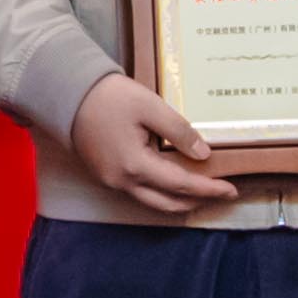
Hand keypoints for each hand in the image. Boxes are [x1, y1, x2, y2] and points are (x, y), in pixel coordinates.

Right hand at [69, 70, 236, 215]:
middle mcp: (122, 181)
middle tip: (220, 193)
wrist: (67, 94)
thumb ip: (179, 131)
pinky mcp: (105, 175)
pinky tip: (172, 180)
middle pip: (168, 203)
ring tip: (201, 191)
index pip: (181, 185)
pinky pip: (139, 192)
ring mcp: (111, 181)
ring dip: (178, 200)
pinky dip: (161, 192)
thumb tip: (203, 154)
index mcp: (135, 166)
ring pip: (152, 201)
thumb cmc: (108, 97)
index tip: (231, 189)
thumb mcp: (150, 107)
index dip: (208, 189)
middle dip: (197, 202)